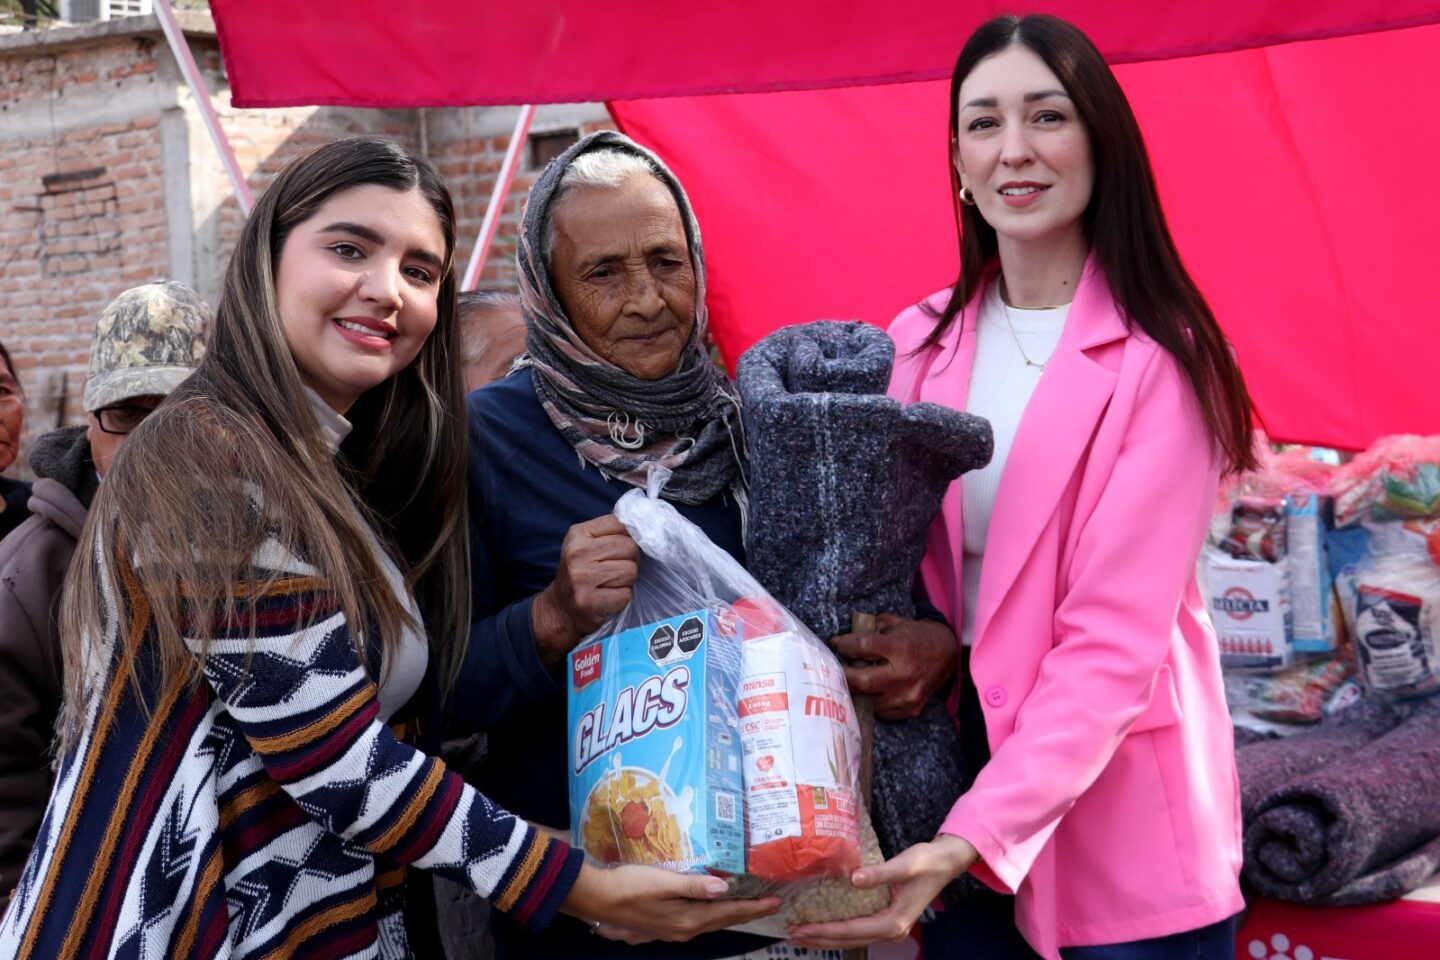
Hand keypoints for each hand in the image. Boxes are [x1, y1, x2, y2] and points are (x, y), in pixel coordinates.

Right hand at [531, 516, 639, 667]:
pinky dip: (623, 598)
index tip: (619, 550)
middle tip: (617, 571)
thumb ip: (610, 534)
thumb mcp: (587, 546)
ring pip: (630, 571)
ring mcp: (581, 578)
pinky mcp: (588, 601)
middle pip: (629, 548)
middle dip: (630, 560)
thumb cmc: (582, 574)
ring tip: (611, 584)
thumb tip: (643, 529)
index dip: (627, 538)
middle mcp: (576, 553)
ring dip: (627, 581)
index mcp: (578, 534)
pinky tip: (609, 598)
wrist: (560, 609)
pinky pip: (626, 594)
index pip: (620, 524)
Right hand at [561, 863, 782, 943]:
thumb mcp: (663, 882)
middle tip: (772, 901)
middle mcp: (685, 930)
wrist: (599, 899)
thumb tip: (724, 887)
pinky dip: (716, 913)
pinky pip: (701, 920)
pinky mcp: (666, 925)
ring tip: (751, 903)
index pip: (729, 912)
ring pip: (713, 922)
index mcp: (688, 920)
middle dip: (749, 911)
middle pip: (725, 920)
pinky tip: (718, 904)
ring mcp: (675, 930)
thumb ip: (693, 885)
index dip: (753, 906)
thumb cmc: (630, 886)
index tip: (776, 900)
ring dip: (734, 913)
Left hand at [789, 834, 978, 948]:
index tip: (801, 927)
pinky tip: (825, 926)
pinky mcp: (888, 921)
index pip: (851, 930)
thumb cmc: (925, 863)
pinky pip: (859, 931)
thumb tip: (854, 879)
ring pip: (852, 939)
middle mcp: (891, 932)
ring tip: (802, 934)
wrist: (945, 863)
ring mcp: (890, 929)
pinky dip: (839, 931)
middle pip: (849, 940)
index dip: (824, 930)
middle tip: (792, 934)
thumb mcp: (904, 865)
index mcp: (893, 922)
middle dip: (819, 938)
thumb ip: (879, 874)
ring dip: (827, 937)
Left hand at [830, 613, 957, 720]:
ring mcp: (908, 695)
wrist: (946, 655)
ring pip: (869, 702)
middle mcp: (904, 673)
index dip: (844, 645)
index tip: (835, 643)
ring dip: (855, 693)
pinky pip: (882, 713)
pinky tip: (865, 694)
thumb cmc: (916, 636)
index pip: (863, 647)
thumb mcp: (896, 623)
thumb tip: (846, 636)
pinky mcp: (911, 709)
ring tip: (847, 683)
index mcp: (900, 648)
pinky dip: (871, 704)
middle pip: (861, 681)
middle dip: (842, 675)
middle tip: (833, 669)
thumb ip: (871, 627)